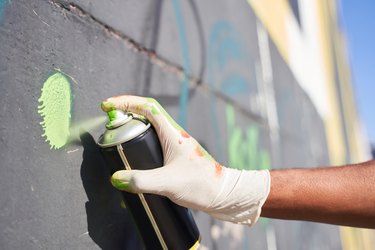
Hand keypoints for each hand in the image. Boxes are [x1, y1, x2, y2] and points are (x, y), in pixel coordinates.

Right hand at [101, 95, 269, 224]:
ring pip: (151, 127)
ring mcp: (176, 144)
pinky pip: (155, 140)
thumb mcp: (167, 183)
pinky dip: (141, 139)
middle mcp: (174, 135)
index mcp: (172, 134)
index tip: (108, 105)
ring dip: (133, 126)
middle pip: (147, 114)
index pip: (148, 107)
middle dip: (126, 113)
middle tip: (109, 122)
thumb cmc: (200, 185)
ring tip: (117, 136)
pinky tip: (135, 153)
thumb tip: (116, 178)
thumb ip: (140, 181)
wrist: (222, 195)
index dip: (126, 102)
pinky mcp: (176, 155)